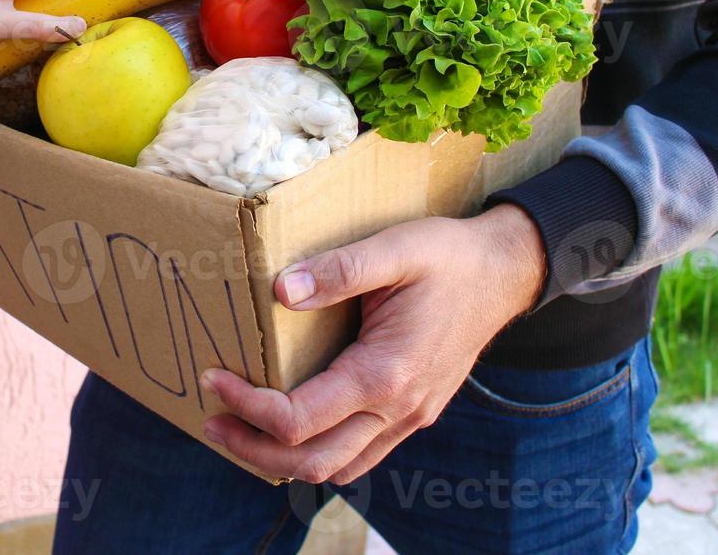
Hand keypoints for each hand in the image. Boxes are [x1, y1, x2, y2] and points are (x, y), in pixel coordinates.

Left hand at [200, 204, 545, 483]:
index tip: (214, 376)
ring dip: (282, 459)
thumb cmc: (450, 258)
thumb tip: (281, 291)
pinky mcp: (413, 413)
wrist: (506, 271)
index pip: (298, 419)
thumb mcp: (394, 249)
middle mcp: (397, 408)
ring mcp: (409, 417)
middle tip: (211, 419)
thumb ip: (338, 270)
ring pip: (336, 468)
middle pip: (311, 463)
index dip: (246, 405)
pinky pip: (359, 455)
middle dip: (252, 449)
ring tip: (241, 428)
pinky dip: (318, 451)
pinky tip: (293, 424)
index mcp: (385, 374)